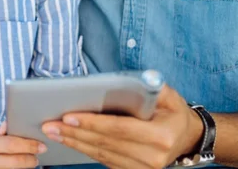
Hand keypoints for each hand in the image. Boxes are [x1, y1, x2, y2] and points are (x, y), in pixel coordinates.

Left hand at [41, 85, 203, 168]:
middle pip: (105, 143)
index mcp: (160, 136)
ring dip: (74, 143)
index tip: (69, 117)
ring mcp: (143, 168)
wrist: (186, 138)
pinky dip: (84, 150)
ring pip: (101, 154)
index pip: (119, 129)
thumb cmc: (172, 112)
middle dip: (74, 134)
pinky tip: (69, 140)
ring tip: (53, 132)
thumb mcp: (168, 95)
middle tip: (50, 125)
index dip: (92, 124)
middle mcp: (152, 157)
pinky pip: (104, 160)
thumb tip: (138, 79)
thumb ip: (152, 86)